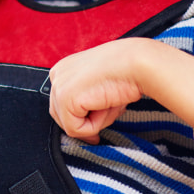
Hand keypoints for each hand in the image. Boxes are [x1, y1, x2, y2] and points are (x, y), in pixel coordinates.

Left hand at [48, 38, 193, 143]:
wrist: (137, 63)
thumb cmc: (126, 71)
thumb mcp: (99, 84)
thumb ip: (86, 99)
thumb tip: (84, 128)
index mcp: (64, 68)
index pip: (63, 104)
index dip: (83, 116)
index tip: (98, 120)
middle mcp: (57, 75)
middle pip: (62, 117)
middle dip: (87, 121)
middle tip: (110, 109)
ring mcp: (58, 87)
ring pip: (71, 125)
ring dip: (95, 121)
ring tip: (111, 102)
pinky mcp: (65, 99)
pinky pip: (76, 130)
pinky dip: (96, 124)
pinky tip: (107, 104)